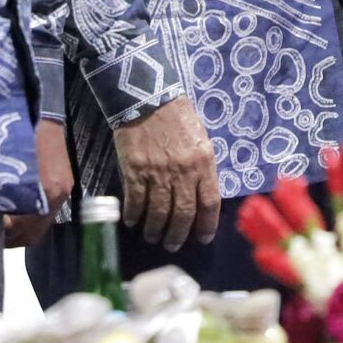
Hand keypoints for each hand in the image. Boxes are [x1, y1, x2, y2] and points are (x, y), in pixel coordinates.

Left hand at [6, 121, 74, 248]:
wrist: (44, 112)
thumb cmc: (20, 135)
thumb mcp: (3, 162)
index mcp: (46, 191)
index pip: (21, 227)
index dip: (2, 232)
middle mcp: (58, 196)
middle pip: (34, 232)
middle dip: (12, 238)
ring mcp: (64, 191)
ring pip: (41, 226)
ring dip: (22, 231)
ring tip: (3, 228)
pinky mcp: (65, 185)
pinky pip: (48, 214)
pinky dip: (32, 220)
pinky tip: (17, 214)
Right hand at [112, 96, 218, 251]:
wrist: (148, 97)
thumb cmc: (178, 117)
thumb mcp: (200, 141)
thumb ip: (202, 168)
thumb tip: (199, 197)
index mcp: (204, 163)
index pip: (209, 203)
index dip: (206, 226)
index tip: (202, 239)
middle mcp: (183, 171)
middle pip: (183, 214)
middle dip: (178, 235)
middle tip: (173, 245)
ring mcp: (158, 172)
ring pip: (159, 212)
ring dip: (156, 229)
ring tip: (153, 237)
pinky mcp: (135, 170)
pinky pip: (136, 201)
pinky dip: (134, 215)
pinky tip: (133, 221)